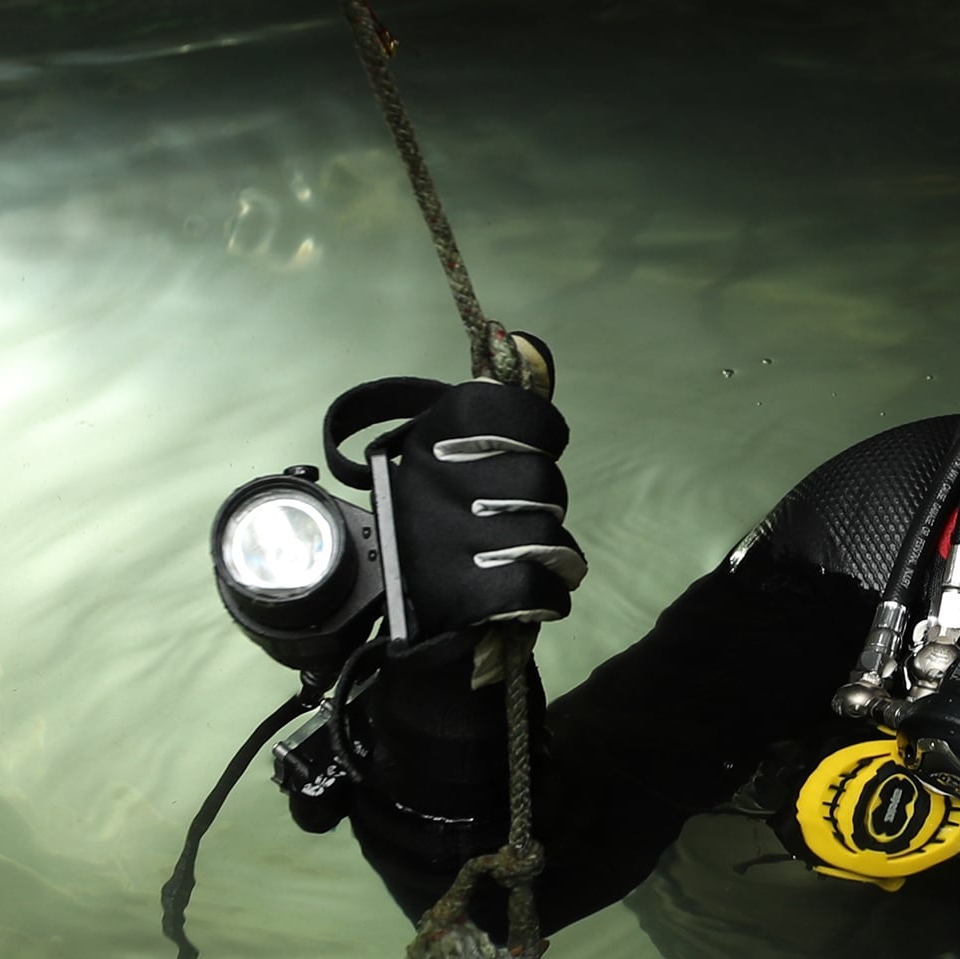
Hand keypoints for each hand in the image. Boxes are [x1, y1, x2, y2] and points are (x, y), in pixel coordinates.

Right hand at [354, 376, 586, 636]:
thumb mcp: (445, 457)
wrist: (407, 616)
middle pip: (541, 476)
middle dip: (546, 502)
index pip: (508, 408)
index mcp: (428, 439)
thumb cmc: (438, 525)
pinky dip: (551, 591)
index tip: (534, 448)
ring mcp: (448, 537)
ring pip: (547, 530)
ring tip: (527, 557)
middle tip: (521, 518)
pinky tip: (538, 590)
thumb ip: (491, 414)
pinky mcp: (464, 592)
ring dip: (552, 551)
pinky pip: (540, 580)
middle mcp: (435, 481)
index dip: (539, 429)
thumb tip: (529, 342)